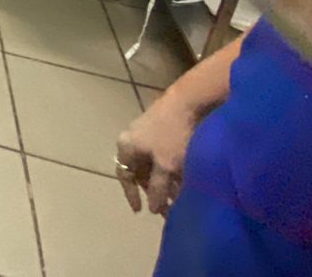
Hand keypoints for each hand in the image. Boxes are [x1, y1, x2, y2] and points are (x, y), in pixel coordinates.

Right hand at [115, 95, 199, 214]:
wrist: (188, 102)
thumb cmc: (171, 134)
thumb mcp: (165, 166)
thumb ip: (158, 189)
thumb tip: (153, 208)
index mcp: (126, 145)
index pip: (124, 175)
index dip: (131, 194)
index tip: (141, 211)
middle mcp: (132, 138)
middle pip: (139, 171)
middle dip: (152, 191)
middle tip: (166, 208)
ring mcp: (147, 132)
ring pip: (152, 164)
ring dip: (163, 181)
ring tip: (179, 197)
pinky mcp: (162, 128)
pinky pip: (161, 156)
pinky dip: (169, 170)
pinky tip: (183, 179)